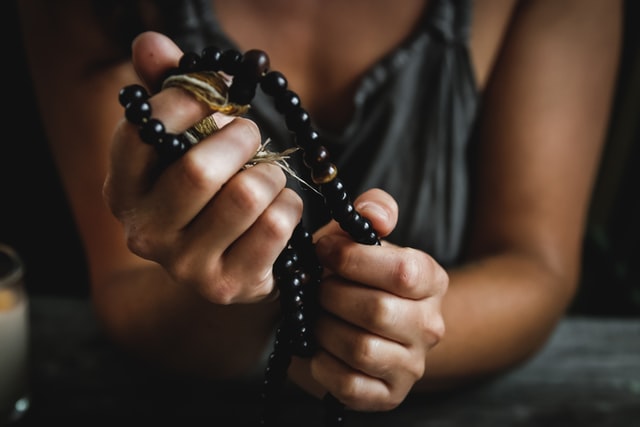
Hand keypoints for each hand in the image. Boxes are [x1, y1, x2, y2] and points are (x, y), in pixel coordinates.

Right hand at [103, 31, 302, 302]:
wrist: (225, 265)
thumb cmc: (206, 193)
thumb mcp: (183, 144)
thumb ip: (168, 92)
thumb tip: (151, 45)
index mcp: (123, 190)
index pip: (145, 130)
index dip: (189, 100)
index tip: (219, 93)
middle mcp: (145, 233)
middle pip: (200, 169)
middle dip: (240, 138)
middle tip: (250, 133)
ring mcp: (186, 266)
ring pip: (247, 195)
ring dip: (269, 174)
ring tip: (265, 176)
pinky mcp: (229, 285)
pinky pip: (277, 224)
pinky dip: (290, 205)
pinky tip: (279, 209)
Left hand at [305, 189, 447, 410]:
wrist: (356, 325)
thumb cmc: (354, 276)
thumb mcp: (361, 237)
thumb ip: (374, 211)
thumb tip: (375, 214)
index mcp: (431, 279)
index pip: (401, 271)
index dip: (353, 260)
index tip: (323, 251)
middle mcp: (430, 325)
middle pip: (377, 311)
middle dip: (332, 296)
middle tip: (317, 289)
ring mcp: (412, 365)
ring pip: (361, 349)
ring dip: (324, 329)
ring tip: (316, 317)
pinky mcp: (388, 396)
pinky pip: (350, 385)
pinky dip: (322, 366)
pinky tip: (317, 349)